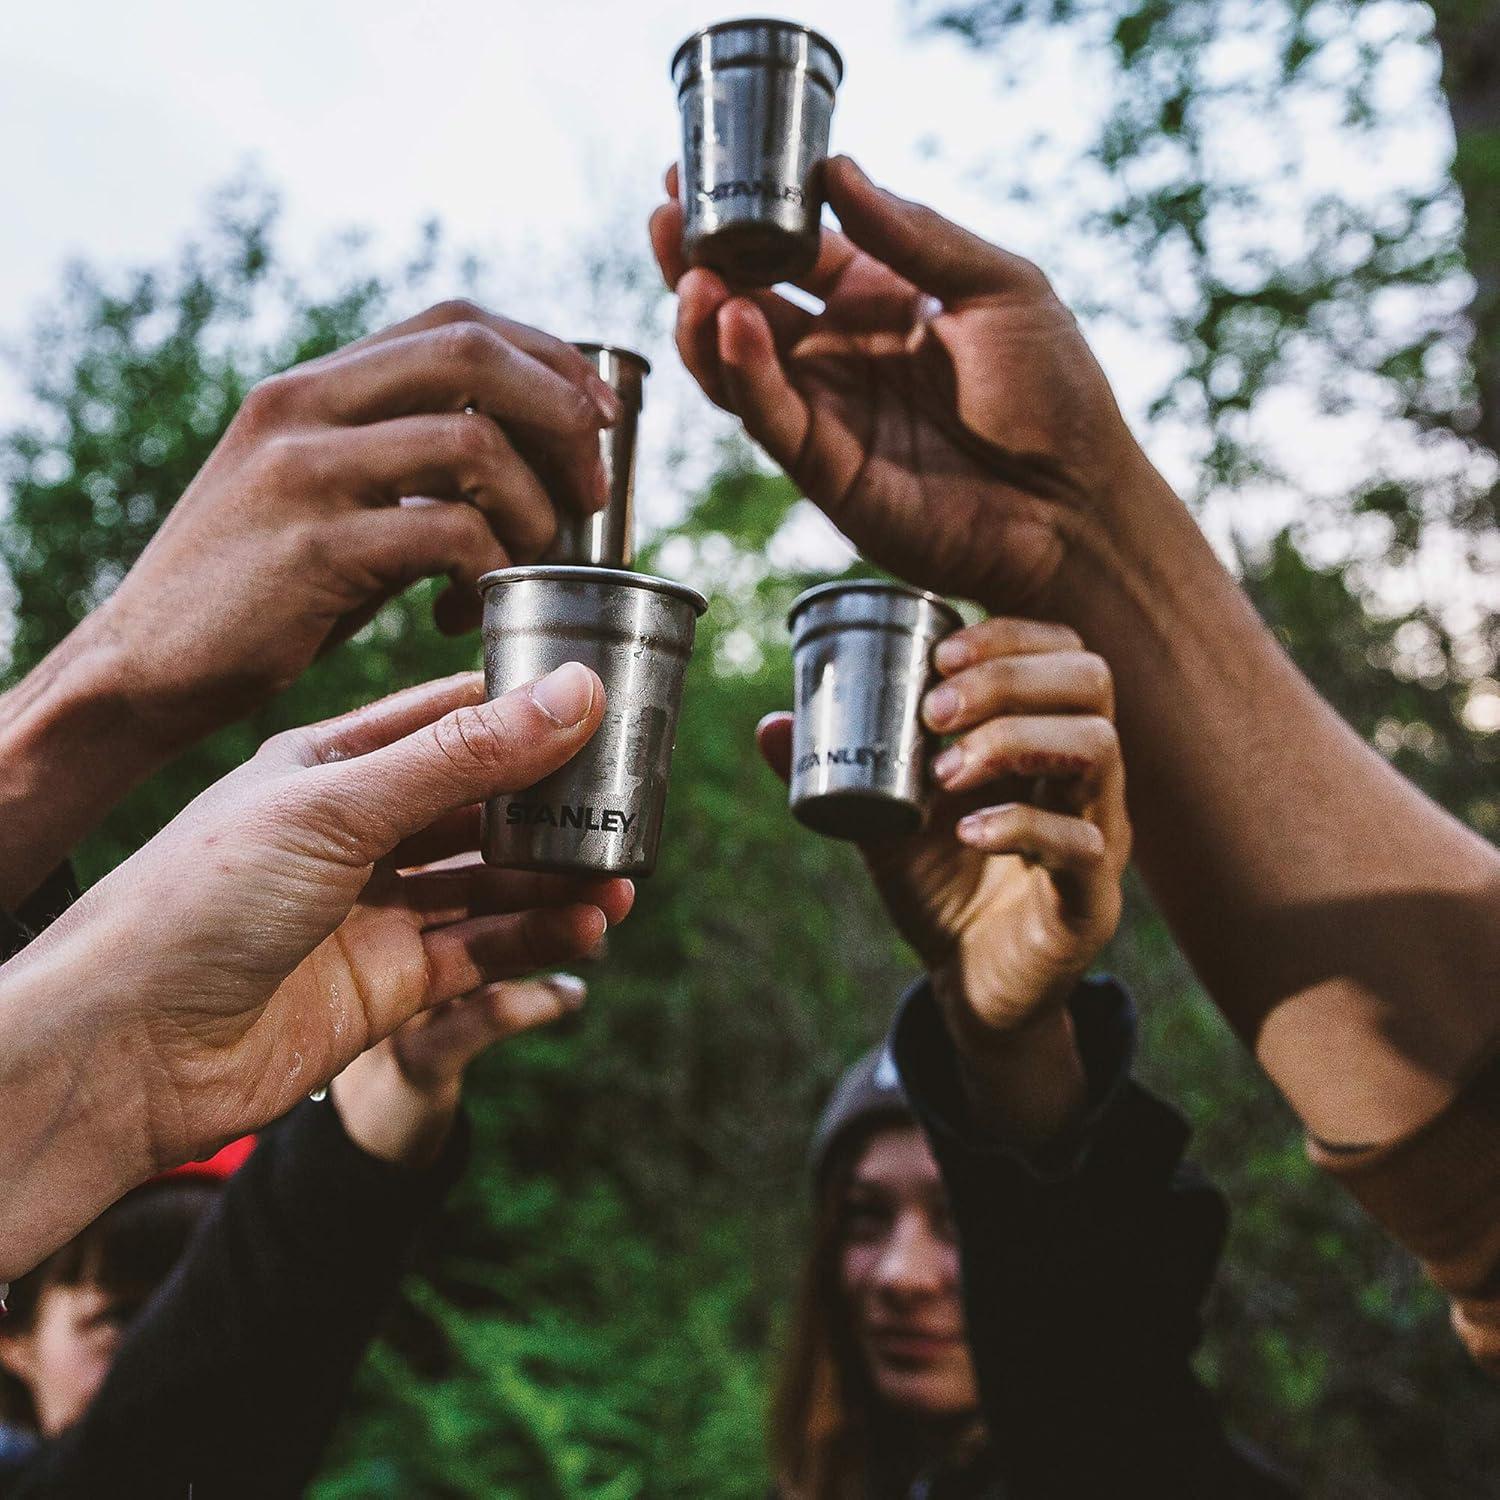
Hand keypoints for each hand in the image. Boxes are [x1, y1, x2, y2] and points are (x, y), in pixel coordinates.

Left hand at [4, 662, 629, 1197]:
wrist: (126, 1047)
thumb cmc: (204, 897)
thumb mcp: (340, 805)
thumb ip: (465, 756)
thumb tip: (575, 693)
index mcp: (333, 763)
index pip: (449, 717)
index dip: (525, 707)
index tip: (604, 701)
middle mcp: (359, 831)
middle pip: (482, 805)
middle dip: (554, 805)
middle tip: (630, 802)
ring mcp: (375, 909)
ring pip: (490, 882)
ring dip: (555, 879)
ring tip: (622, 879)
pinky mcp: (389, 982)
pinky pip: (481, 950)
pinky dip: (535, 938)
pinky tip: (586, 929)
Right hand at [90, 301, 621, 748]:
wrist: (144, 664)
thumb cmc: (259, 590)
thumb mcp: (323, 496)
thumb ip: (398, 460)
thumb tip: (520, 462)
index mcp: (315, 385)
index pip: (454, 320)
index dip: (547, 356)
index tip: (598, 416)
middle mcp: (305, 404)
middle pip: (472, 352)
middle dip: (561, 414)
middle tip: (591, 492)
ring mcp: (305, 471)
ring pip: (473, 442)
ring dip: (534, 507)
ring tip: (530, 561)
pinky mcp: (312, 547)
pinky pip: (447, 533)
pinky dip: (488, 571)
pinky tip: (465, 610)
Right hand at [650, 158, 1140, 611]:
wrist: (1078, 505)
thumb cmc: (1056, 395)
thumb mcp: (1000, 285)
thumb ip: (916, 234)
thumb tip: (836, 169)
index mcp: (879, 300)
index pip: (791, 250)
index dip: (744, 214)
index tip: (694, 174)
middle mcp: (839, 355)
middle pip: (745, 304)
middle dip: (699, 262)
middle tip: (666, 220)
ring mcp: (827, 414)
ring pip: (738, 366)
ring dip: (705, 321)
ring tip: (693, 276)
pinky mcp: (826, 471)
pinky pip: (771, 417)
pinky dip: (745, 373)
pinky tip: (732, 324)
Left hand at [759, 618, 1129, 1138]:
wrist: (971, 985)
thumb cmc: (943, 886)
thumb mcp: (884, 820)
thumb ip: (843, 771)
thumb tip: (771, 724)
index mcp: (1043, 740)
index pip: (1060, 653)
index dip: (1009, 637)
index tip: (941, 653)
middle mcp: (1083, 776)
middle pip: (1091, 682)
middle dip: (1008, 679)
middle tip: (934, 710)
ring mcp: (1098, 833)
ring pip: (1098, 748)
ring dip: (1013, 740)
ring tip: (944, 770)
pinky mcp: (1091, 898)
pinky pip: (1079, 844)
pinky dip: (1018, 826)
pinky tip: (966, 831)